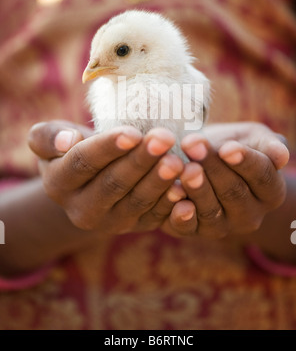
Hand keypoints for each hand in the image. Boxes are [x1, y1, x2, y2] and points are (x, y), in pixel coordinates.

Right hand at [28, 120, 184, 234]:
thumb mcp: (50, 138)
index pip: (82, 163)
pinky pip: (154, 217)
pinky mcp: (134, 227)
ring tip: (177, 161)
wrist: (90, 180)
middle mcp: (81, 210)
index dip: (108, 148)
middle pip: (113, 184)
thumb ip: (48, 136)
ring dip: (159, 181)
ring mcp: (109, 222)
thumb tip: (67, 141)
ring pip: (136, 202)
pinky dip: (170, 203)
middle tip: (164, 139)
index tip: (132, 132)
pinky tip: (184, 186)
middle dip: (140, 161)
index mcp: (58, 184)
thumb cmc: (72, 148)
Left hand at [162, 122, 289, 237]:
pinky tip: (173, 193)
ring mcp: (224, 226)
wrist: (201, 160)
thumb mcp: (252, 138)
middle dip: (213, 168)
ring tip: (185, 168)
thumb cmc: (230, 145)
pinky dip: (180, 214)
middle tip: (193, 147)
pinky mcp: (195, 231)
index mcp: (270, 191)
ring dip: (197, 189)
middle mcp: (251, 215)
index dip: (245, 162)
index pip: (262, 176)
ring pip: (211, 211)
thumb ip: (268, 145)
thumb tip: (281, 156)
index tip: (227, 148)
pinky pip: (188, 227)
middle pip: (234, 192)